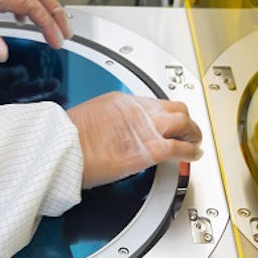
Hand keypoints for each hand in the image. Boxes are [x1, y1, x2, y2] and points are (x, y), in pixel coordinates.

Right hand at [66, 92, 202, 187]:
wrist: (62, 148)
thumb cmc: (68, 139)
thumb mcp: (90, 119)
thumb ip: (108, 123)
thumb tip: (114, 134)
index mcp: (121, 102)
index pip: (154, 103)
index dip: (165, 115)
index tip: (167, 123)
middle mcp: (138, 110)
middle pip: (175, 108)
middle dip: (185, 120)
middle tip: (189, 130)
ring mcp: (146, 128)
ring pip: (184, 122)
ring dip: (192, 133)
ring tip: (195, 142)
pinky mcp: (149, 149)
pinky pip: (180, 147)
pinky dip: (191, 151)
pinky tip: (194, 156)